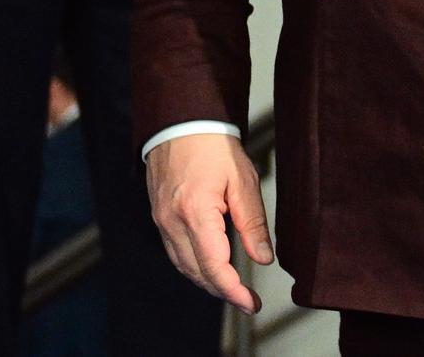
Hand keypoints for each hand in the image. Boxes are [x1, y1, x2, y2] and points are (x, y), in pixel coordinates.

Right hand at [146, 133, 271, 312]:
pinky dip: (193, 265)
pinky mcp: (159, 216)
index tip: (250, 303)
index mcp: (195, 212)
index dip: (233, 290)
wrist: (182, 121)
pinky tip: (210, 266)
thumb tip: (263, 258)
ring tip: (232, 288)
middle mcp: (173, 221)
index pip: (213, 266)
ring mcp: (162, 220)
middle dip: (222, 290)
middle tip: (247, 300)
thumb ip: (253, 223)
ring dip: (207, 281)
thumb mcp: (243, 180)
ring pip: (183, 265)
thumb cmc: (213, 145)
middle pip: (197, 271)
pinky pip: (175, 251)